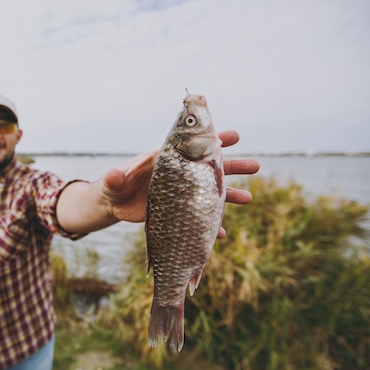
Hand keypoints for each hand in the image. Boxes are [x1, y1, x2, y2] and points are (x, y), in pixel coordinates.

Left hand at [101, 130, 259, 233]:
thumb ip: (115, 178)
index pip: (193, 146)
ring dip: (231, 194)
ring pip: (211, 192)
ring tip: (249, 198)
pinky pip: (200, 218)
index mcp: (168, 160)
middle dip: (233, 165)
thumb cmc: (116, 186)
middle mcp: (181, 174)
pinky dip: (211, 225)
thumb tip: (113, 175)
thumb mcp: (114, 183)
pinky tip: (222, 233)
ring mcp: (183, 193)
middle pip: (210, 167)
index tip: (234, 136)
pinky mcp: (181, 212)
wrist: (117, 205)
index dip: (214, 139)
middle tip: (255, 165)